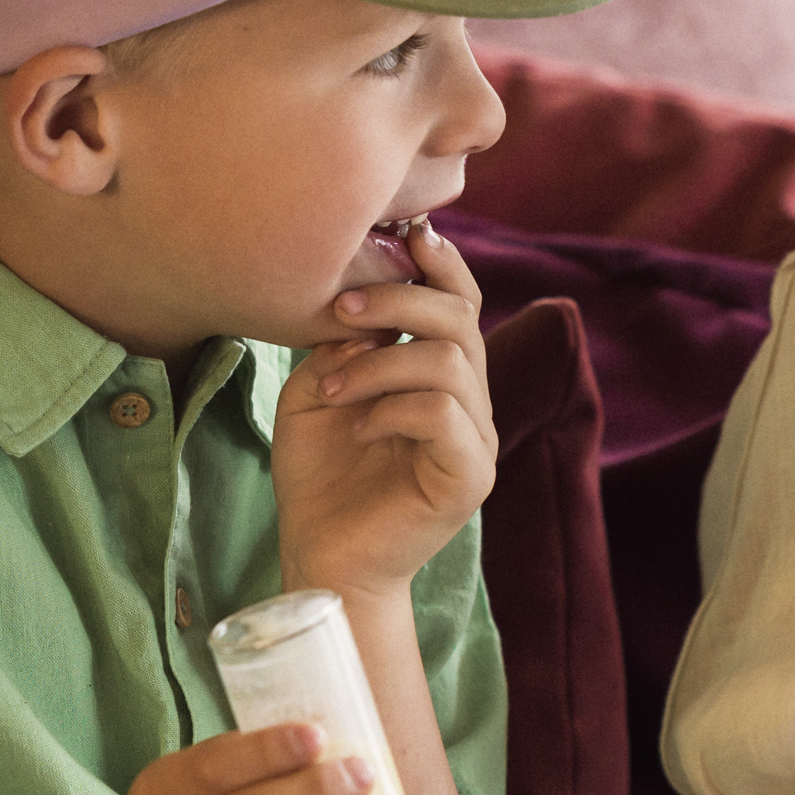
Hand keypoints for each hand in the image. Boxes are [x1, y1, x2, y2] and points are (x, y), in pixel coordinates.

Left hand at [279, 220, 497, 591]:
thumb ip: (343, 344)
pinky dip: (391, 406)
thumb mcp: (317, 391)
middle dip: (398, 298)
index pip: (460, 303)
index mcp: (441, 378)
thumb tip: (362, 304)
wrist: (322, 559)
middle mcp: (470, 403)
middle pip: (462, 317)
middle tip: (337, 309)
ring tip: (332, 388)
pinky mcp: (470, 476)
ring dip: (381, 361)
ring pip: (451, 360)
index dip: (440, 263)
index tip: (403, 234)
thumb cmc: (319, 480)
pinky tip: (357, 428)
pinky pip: (442, 413)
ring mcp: (477, 440)